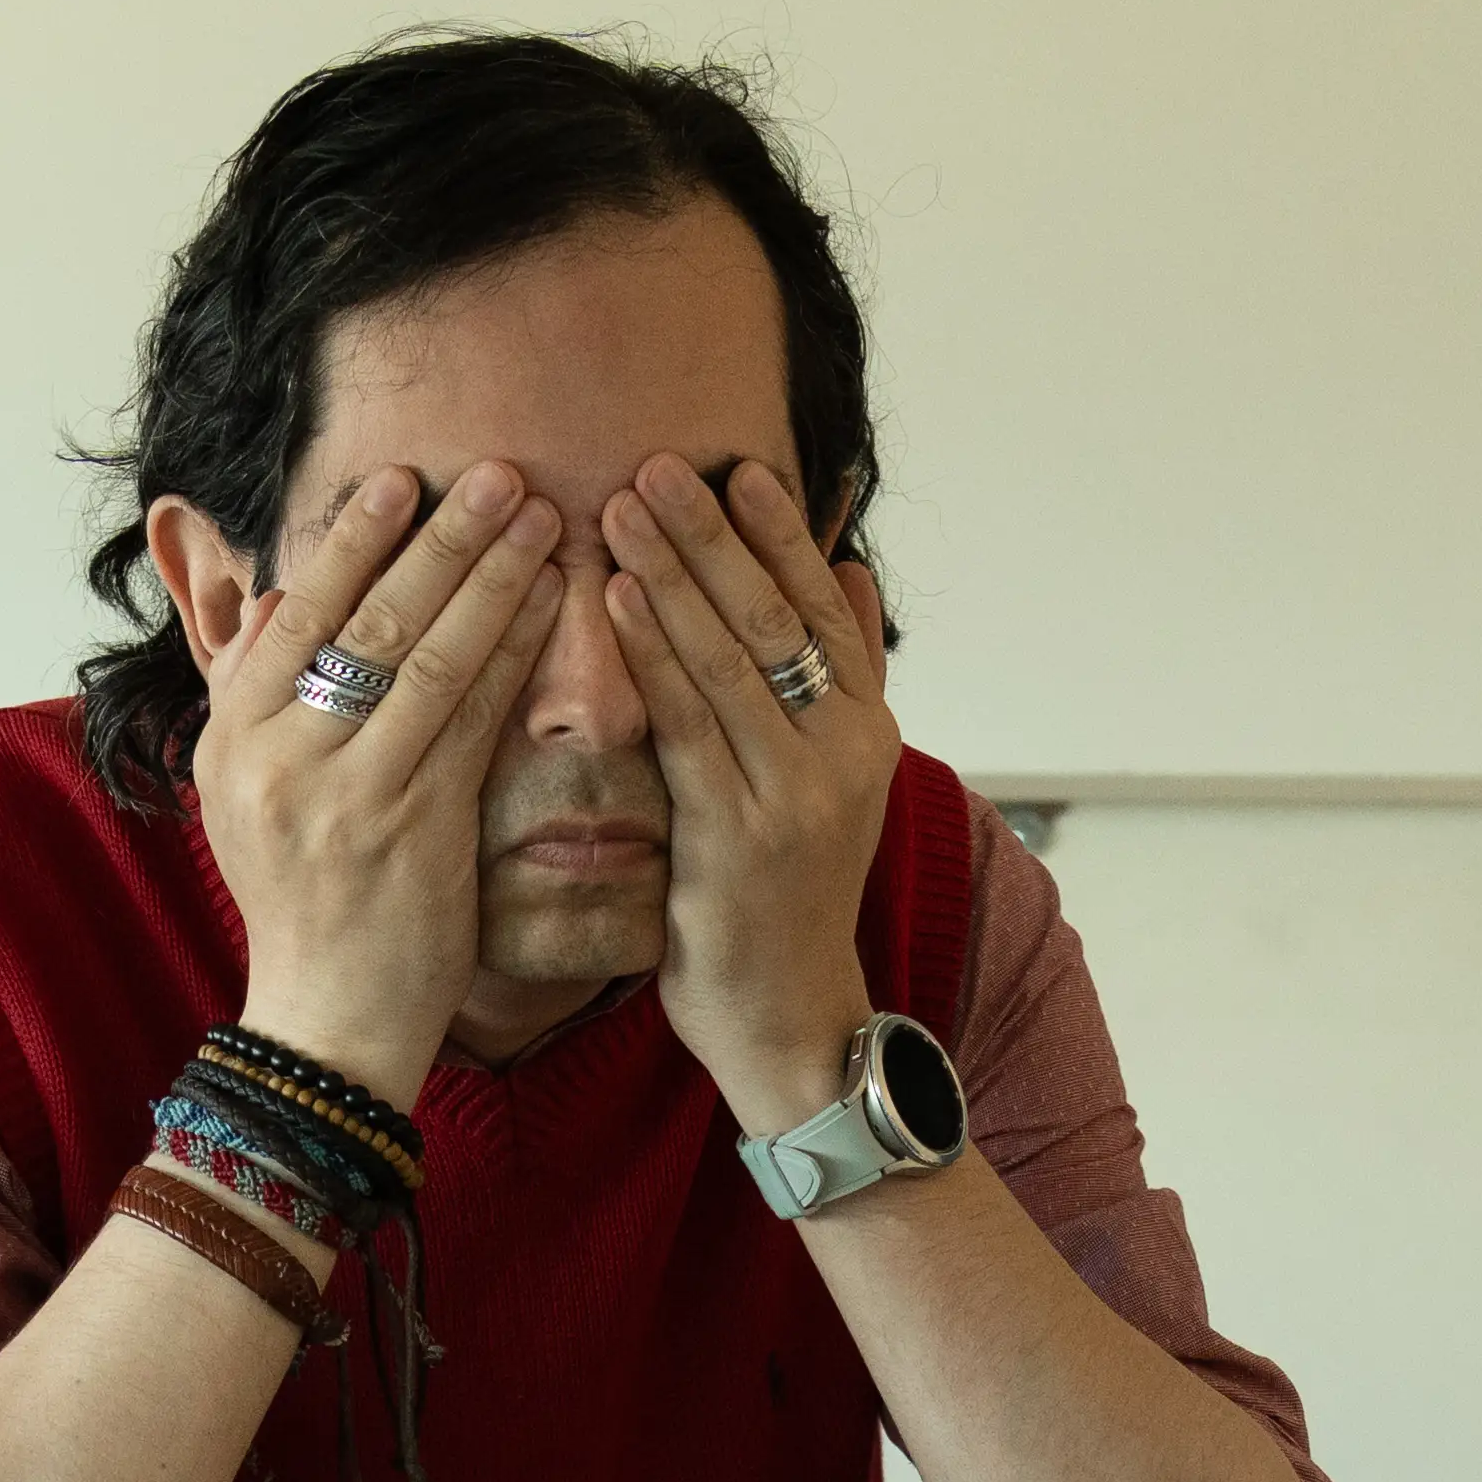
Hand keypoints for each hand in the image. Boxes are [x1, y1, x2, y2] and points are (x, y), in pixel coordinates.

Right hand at [192, 463, 552, 1108]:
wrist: (325, 1024)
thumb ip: (254, 696)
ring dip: (491, 577)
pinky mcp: (415, 830)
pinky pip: (472, 718)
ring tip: (538, 514)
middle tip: (496, 470)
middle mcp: (281, 760)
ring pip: (427, 658)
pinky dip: (513, 651)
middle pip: (367, 622)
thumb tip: (274, 598)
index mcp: (233, 740)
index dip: (352, 542)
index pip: (295, 614)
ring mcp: (349, 795)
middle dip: (439, 538)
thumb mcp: (244, 799)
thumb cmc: (301, 906)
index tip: (402, 479)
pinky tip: (552, 601)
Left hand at [604, 456, 899, 1131]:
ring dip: (671, 575)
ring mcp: (792, 795)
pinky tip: (615, 602)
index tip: (736, 467)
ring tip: (621, 507)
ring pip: (728, 660)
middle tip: (657, 463)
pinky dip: (652, 657)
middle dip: (713, 535)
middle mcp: (842, 754)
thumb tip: (847, 569)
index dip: (780, 534)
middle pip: (772, 619)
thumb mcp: (836, 779)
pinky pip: (686, 726)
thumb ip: (842, 674)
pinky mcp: (735, 837)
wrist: (791, 1018)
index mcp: (866, 730)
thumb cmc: (792, 896)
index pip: (821, 609)